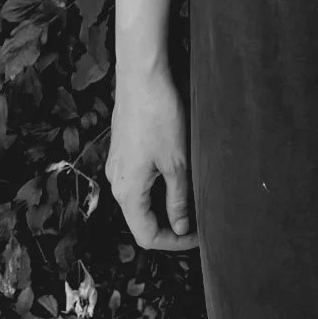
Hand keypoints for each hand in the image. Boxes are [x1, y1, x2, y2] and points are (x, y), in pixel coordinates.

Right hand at [106, 60, 198, 250]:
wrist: (141, 76)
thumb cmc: (159, 116)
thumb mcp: (176, 163)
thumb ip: (178, 199)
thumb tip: (181, 227)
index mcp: (126, 192)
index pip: (147, 236)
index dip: (175, 242)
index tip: (200, 237)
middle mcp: (116, 182)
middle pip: (142, 219)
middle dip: (171, 224)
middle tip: (201, 221)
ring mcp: (118, 165)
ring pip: (141, 199)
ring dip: (165, 204)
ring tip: (194, 199)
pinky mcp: (123, 150)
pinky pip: (138, 180)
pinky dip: (158, 186)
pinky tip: (178, 176)